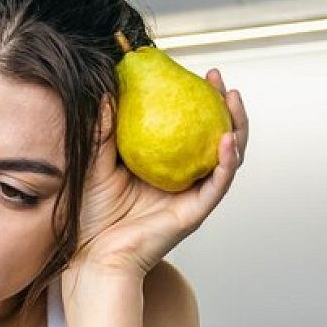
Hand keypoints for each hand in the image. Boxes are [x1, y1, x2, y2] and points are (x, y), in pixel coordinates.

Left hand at [71, 69, 248, 277]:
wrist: (92, 254)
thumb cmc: (91, 216)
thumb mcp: (96, 165)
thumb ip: (102, 133)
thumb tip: (104, 94)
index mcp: (163, 166)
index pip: (187, 128)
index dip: (195, 101)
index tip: (191, 72)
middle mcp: (183, 179)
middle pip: (214, 137)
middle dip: (223, 106)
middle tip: (217, 79)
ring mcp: (192, 195)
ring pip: (227, 158)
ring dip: (236, 127)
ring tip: (232, 100)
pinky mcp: (195, 212)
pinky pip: (218, 184)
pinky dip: (227, 162)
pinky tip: (227, 140)